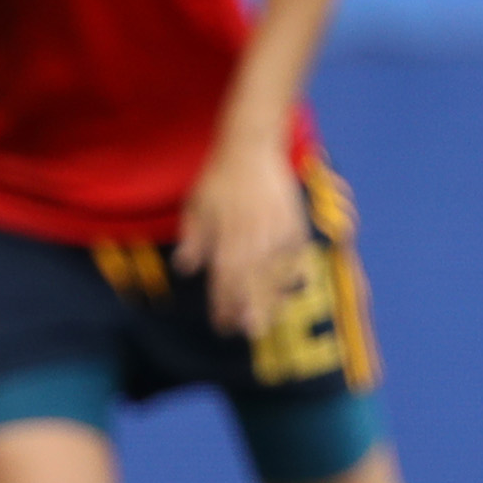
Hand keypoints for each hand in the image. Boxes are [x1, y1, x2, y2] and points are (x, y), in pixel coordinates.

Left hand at [173, 140, 310, 337]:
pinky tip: (290, 291)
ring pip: (276, 275)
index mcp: (226, 238)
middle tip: (249, 333)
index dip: (223, 306)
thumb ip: (193, 240)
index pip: (224, 281)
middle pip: (252, 284)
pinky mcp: (295, 225)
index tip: (221, 325)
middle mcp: (253, 240)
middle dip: (251, 311)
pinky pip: (295, 257)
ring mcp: (277, 234)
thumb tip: (187, 269)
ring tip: (271, 319)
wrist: (252, 148)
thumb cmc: (219, 178)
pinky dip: (293, 275)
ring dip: (273, 299)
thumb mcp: (196, 206)